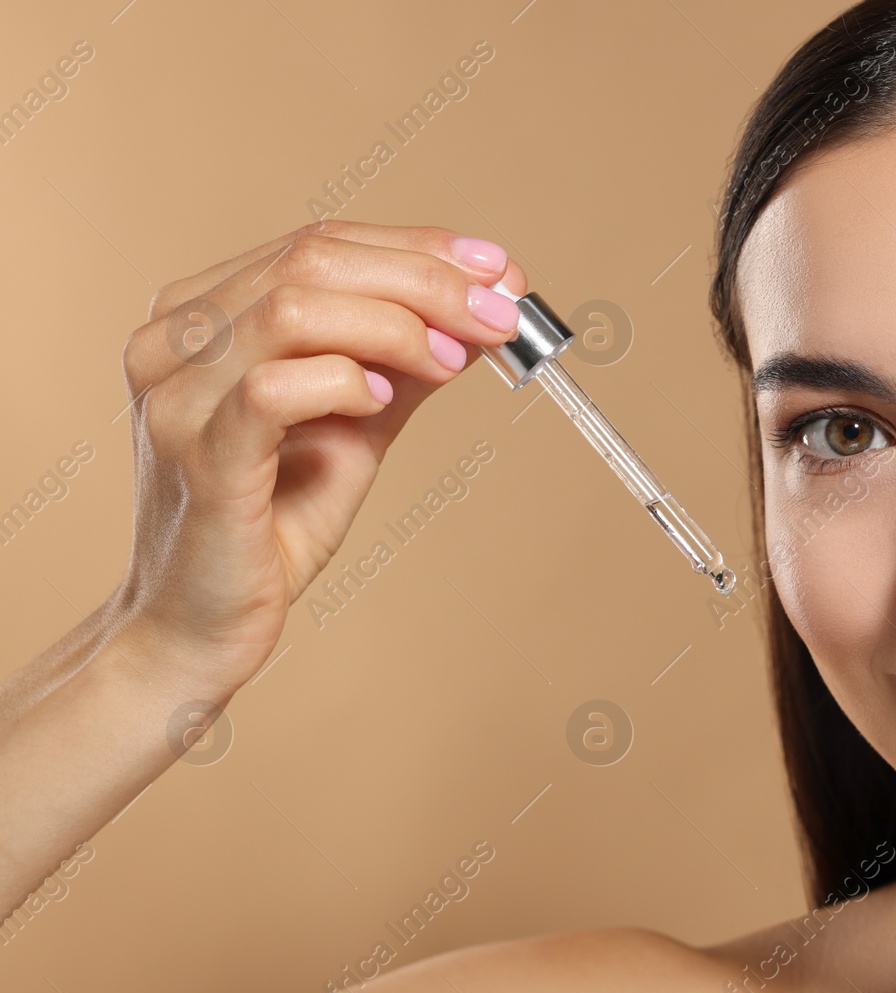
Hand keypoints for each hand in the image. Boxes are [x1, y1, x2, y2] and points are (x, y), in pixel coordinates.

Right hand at [112, 220, 529, 690]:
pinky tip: (384, 401)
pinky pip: (273, 388)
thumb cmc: (275, 519)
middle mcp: (173, 339)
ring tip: (454, 359)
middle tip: (501, 313)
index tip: (500, 270)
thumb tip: (483, 312)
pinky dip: (345, 381)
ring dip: (397, 325)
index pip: (319, 243)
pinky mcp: (198, 456)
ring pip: (293, 308)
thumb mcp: (356, 422)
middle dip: (426, 281)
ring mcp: (175, 395)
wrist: (204, 623)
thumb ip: (405, 362)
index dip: (420, 248)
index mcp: (202, 313)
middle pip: (312, 260)